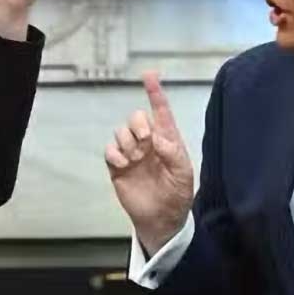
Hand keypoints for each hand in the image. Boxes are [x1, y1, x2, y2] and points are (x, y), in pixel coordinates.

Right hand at [105, 70, 195, 252]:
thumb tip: (158, 138)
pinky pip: (110, 150)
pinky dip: (115, 154)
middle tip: (145, 142)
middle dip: (138, 124)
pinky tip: (124, 165)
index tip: (149, 75)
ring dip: (127, 142)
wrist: (161, 219)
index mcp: (168, 140)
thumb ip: (174, 153)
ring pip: (121, 132)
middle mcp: (149, 143)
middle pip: (136, 117)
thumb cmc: (177, 195)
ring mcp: (132, 154)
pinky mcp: (117, 166)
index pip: (161, 112)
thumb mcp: (183, 174)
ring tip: (136, 160)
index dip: (155, 93)